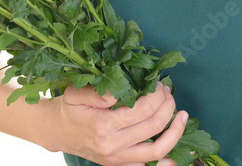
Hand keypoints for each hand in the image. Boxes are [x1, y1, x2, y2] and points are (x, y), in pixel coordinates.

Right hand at [51, 81, 187, 165]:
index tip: (157, 84)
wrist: (59, 132)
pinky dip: (168, 159)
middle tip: (168, 93)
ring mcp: (119, 159)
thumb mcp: (76, 92)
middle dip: (167, 106)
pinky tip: (179, 147)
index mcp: (103, 125)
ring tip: (182, 115)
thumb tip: (120, 90)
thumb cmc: (70, 108)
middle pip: (153, 126)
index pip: (142, 109)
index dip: (156, 95)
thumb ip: (98, 90)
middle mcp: (113, 146)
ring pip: (158, 150)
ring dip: (175, 131)